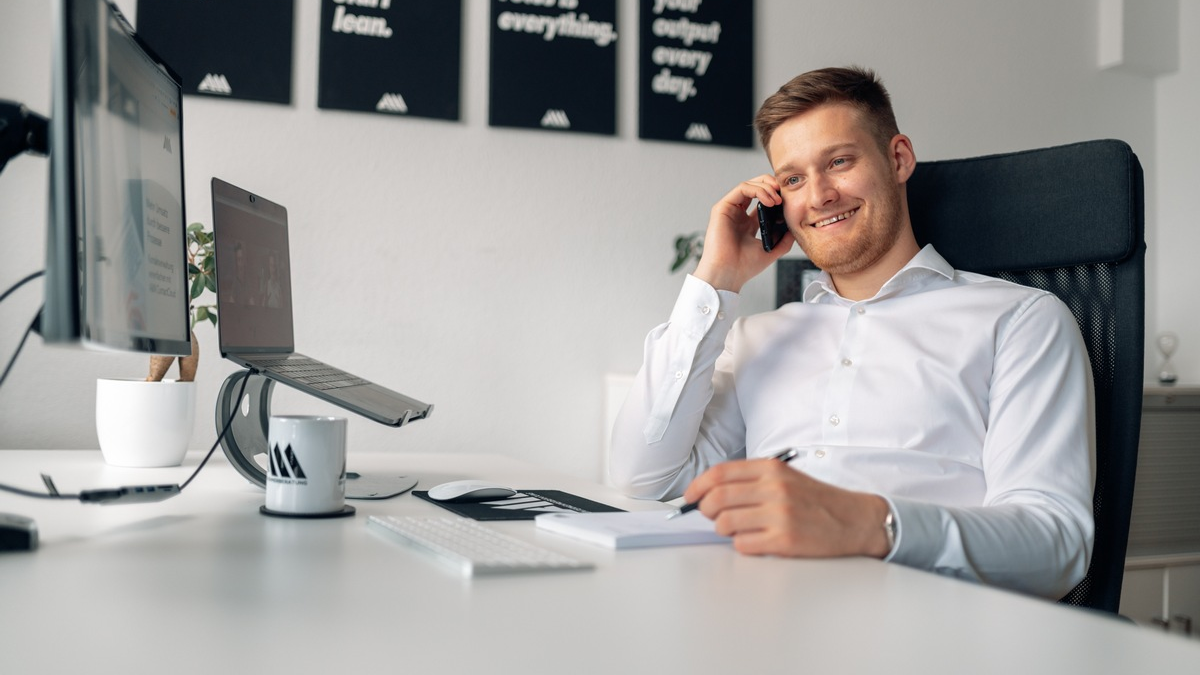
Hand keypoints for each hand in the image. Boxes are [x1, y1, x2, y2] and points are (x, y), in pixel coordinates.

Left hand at [683, 458, 891, 558]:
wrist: (854, 520)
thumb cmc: (815, 500)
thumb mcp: (785, 477)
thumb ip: (750, 481)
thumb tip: (709, 494)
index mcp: (771, 468)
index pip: (719, 474)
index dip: (697, 487)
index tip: (690, 498)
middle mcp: (774, 488)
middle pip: (716, 499)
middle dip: (705, 511)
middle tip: (710, 517)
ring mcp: (779, 514)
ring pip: (725, 523)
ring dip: (723, 530)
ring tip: (735, 530)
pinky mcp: (785, 540)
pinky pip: (742, 545)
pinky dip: (741, 545)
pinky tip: (754, 541)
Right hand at [692, 175, 794, 292]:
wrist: (729, 274)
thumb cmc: (744, 266)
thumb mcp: (771, 250)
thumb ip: (784, 239)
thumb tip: (794, 227)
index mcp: (747, 223)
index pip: (762, 200)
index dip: (776, 195)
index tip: (788, 201)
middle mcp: (738, 214)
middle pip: (755, 187)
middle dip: (772, 185)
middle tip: (783, 193)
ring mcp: (730, 210)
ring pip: (749, 185)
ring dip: (766, 187)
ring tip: (777, 199)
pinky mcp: (722, 208)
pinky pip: (741, 188)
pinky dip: (757, 190)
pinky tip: (768, 201)